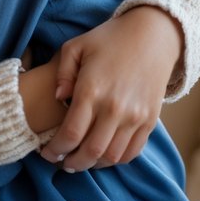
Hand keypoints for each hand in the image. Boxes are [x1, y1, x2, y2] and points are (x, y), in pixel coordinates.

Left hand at [40, 6, 182, 171]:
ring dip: (93, 164)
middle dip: (72, 163)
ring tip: (81, 160)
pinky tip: (104, 154)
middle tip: (62, 163)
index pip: (70, 134)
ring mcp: (135, 116)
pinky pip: (132, 152)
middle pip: (90, 152)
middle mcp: (114, 108)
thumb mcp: (76, 46)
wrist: (153, 36)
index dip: (55, 150)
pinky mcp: (150, 120)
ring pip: (111, 156)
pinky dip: (116, 159)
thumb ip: (62, 73)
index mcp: (92, 90)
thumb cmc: (109, 39)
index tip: (46, 153)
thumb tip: (59, 99)